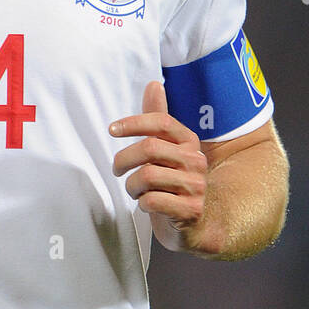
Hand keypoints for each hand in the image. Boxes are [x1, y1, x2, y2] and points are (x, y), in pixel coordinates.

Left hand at [109, 80, 209, 250]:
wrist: (195, 225)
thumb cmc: (173, 183)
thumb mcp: (166, 151)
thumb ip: (157, 120)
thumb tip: (154, 84)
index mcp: (189, 142)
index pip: (161, 122)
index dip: (134, 123)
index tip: (112, 130)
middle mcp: (196, 161)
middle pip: (149, 148)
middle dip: (124, 159)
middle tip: (118, 170)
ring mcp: (196, 186)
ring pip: (147, 175)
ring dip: (132, 186)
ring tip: (135, 191)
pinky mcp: (191, 210)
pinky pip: (153, 200)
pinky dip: (142, 203)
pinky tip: (147, 205)